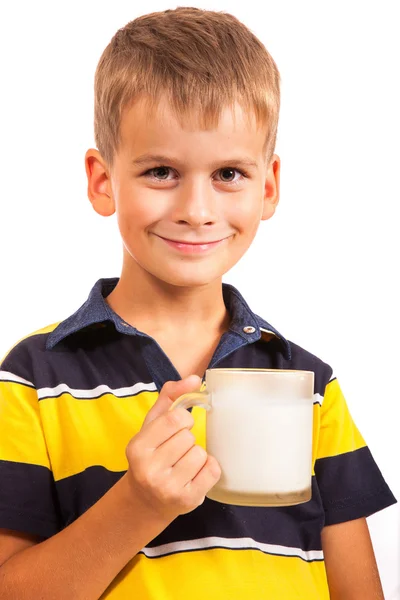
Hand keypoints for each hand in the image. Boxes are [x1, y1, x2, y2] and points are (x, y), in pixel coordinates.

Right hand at [125, 376, 220, 521]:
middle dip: (187, 440)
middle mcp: (149, 469)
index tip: (178, 428)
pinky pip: (212, 470)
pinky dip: (208, 469)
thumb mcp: (152, 425)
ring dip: (197, 455)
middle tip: (176, 451)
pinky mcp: (187, 500)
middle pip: (189, 437)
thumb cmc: (151, 456)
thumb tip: (194, 378)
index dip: (183, 420)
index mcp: (138, 447)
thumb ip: (170, 397)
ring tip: (183, 465)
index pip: (175, 419)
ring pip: (201, 454)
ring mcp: (167, 488)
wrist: (145, 501)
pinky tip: (194, 475)